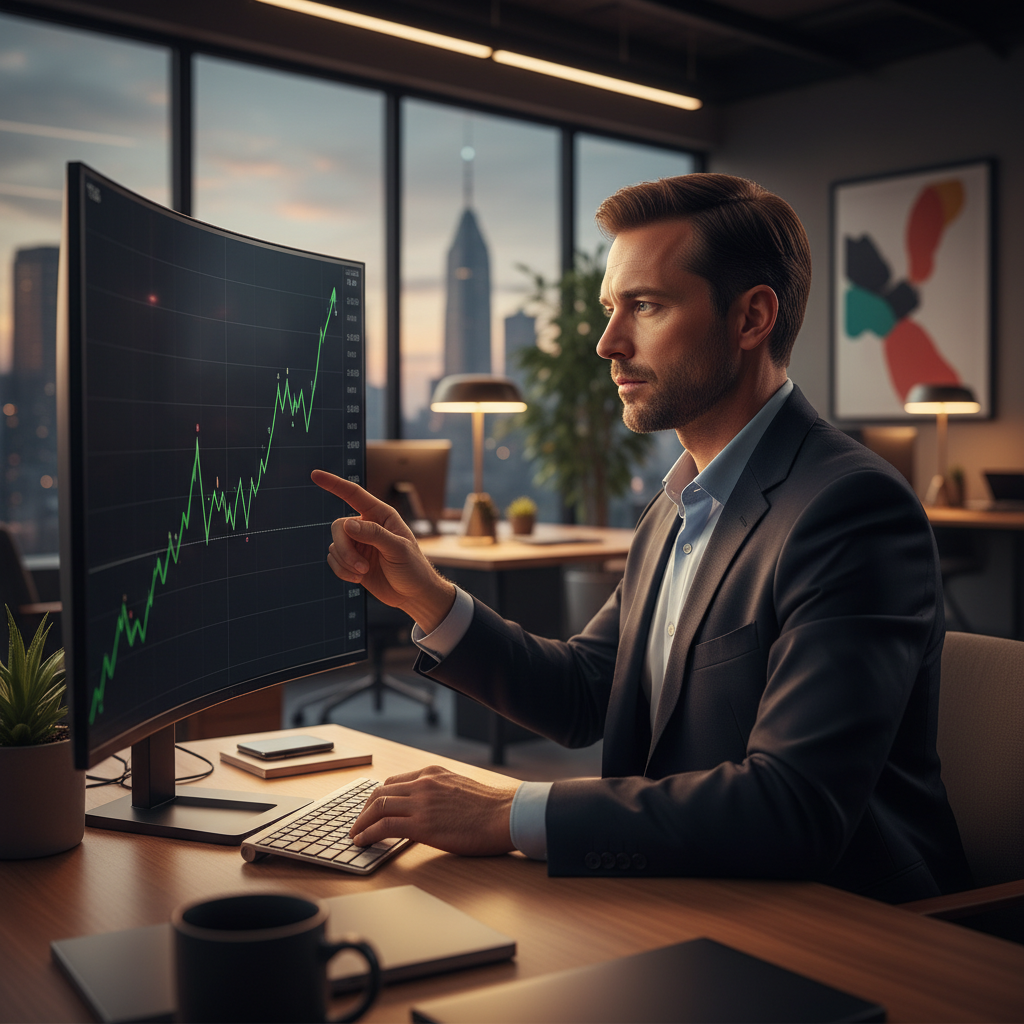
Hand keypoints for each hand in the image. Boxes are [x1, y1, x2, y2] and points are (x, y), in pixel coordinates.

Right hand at [312, 470, 454, 631]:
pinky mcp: (351, 560)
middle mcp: (367, 526)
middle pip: (338, 527)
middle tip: (361, 567)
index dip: (334, 484)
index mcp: (381, 515)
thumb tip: (347, 524)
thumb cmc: (413, 568)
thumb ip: (374, 535)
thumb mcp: (398, 549)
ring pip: (334, 546)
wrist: (413, 595)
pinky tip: (358, 579)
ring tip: (363, 573)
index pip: (354, 495)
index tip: (315, 474)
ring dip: (345, 563)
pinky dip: (342, 571)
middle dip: (344, 549)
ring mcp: (357, 544)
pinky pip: (333, 560)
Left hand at [348, 765, 516, 856]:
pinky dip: (368, 833)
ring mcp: (421, 802)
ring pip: (377, 807)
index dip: (378, 798)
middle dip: (364, 810)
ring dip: (361, 822)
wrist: (505, 815)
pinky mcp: (422, 825)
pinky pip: (384, 826)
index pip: (394, 782)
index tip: (371, 810)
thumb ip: (438, 794)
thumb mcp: (459, 789)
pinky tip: (363, 841)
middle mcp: (423, 783)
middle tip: (358, 824)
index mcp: (432, 773)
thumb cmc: (490, 808)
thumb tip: (426, 810)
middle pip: (380, 793)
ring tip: (355, 835)